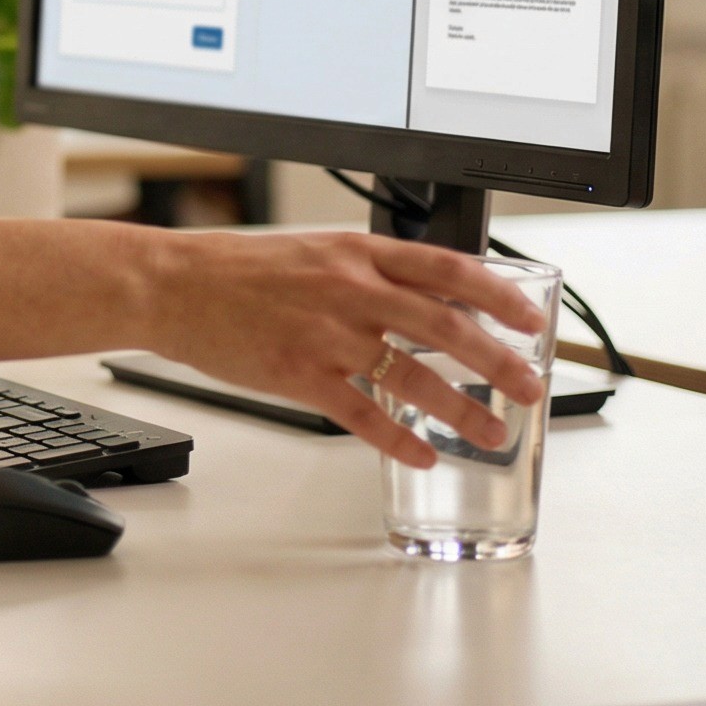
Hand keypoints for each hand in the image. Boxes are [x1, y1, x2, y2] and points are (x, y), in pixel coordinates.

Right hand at [146, 232, 546, 467]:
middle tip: (531, 386)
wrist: (174, 285)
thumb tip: (426, 300)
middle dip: (498, 361)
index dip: (499, 295)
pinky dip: (399, 438)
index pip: (447, 268)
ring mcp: (326, 335)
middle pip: (446, 326)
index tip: (530, 320)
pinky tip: (421, 453)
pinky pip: (363, 414)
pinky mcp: (299, 375)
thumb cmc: (237, 270)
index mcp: (357, 253)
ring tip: (489, 431)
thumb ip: (368, 272)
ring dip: (461, 408)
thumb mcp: (313, 252)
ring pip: (414, 376)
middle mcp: (349, 290)